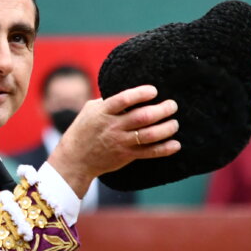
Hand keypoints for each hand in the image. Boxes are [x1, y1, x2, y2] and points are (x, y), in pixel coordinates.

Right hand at [48, 85, 179, 197]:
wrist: (75, 159)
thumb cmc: (83, 131)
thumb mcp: (90, 110)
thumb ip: (107, 100)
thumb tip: (127, 92)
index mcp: (104, 112)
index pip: (124, 99)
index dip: (141, 94)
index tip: (154, 91)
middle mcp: (113, 126)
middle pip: (143, 117)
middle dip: (162, 110)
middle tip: (172, 105)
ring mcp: (120, 142)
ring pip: (149, 135)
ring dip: (166, 128)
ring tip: (174, 123)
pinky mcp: (126, 155)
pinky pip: (149, 153)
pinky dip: (164, 149)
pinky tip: (176, 144)